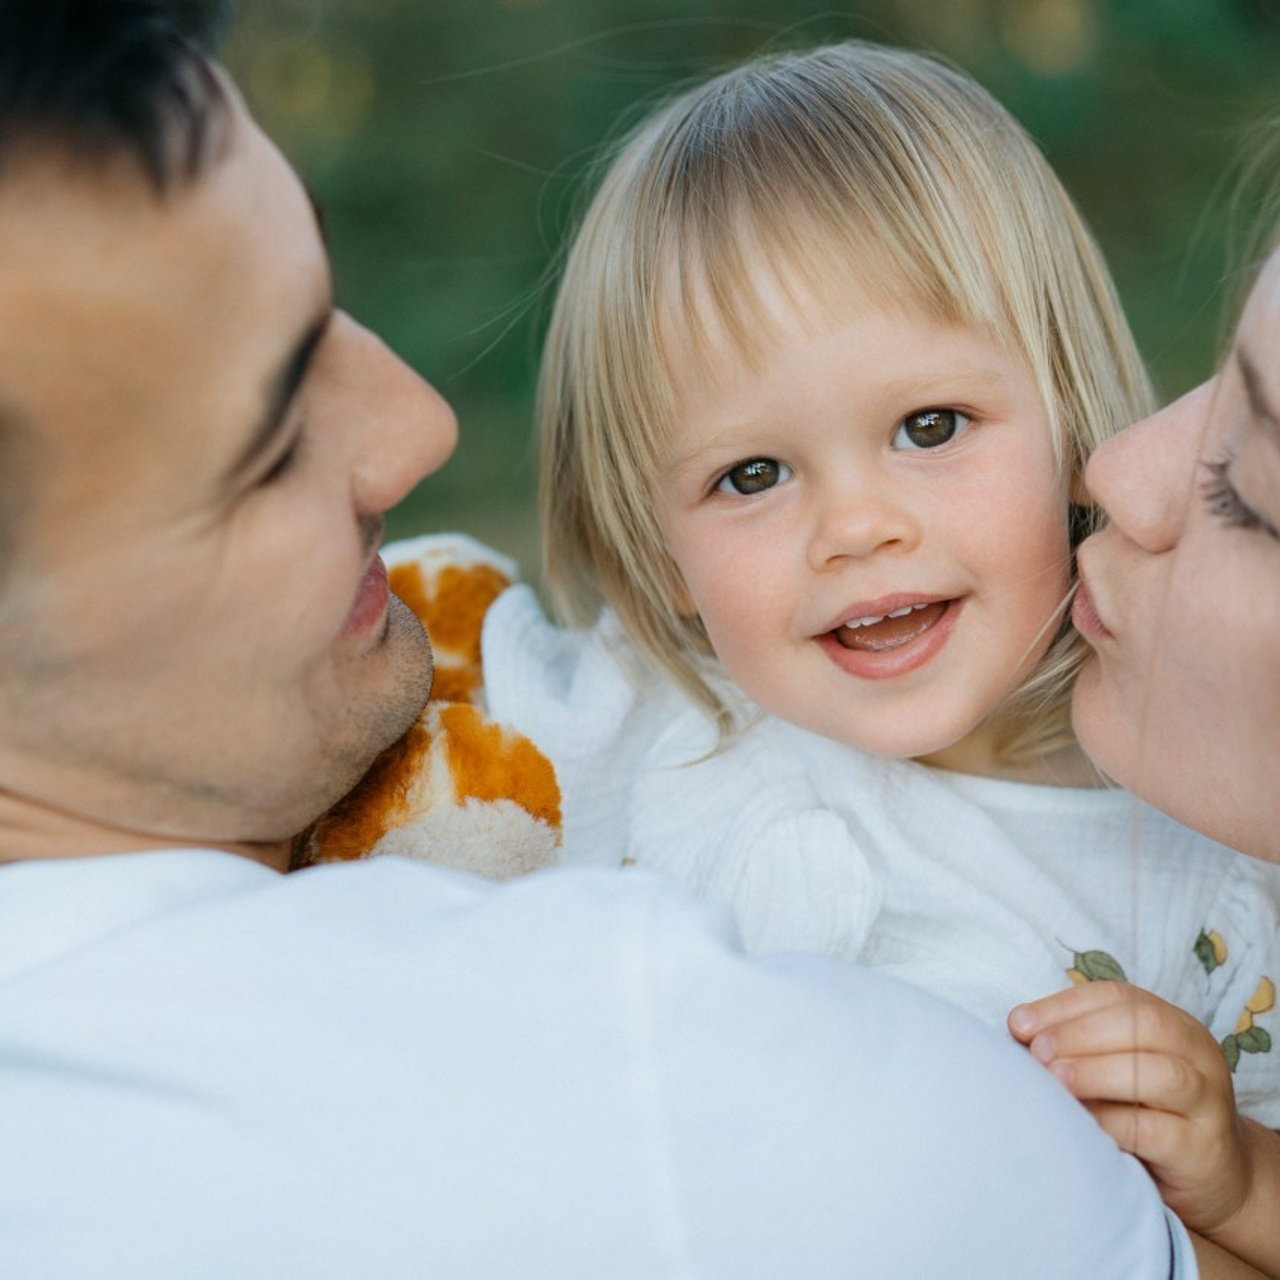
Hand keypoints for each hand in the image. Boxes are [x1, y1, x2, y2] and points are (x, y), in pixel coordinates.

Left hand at [1008, 982, 1248, 1234]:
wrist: (1214, 1174)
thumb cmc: (1147, 1110)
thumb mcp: (1116, 1067)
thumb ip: (1076, 1044)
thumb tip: (1017, 1028)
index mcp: (1172, 1023)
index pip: (1116, 997)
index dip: (1063, 1006)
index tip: (1019, 1024)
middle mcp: (1197, 1054)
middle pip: (1142, 1026)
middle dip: (1079, 1035)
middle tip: (1037, 1053)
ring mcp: (1207, 1102)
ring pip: (1159, 1074)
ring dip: (1097, 1072)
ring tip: (1055, 1080)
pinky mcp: (1203, 1150)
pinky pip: (1157, 1130)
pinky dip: (1113, 1122)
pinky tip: (1081, 1122)